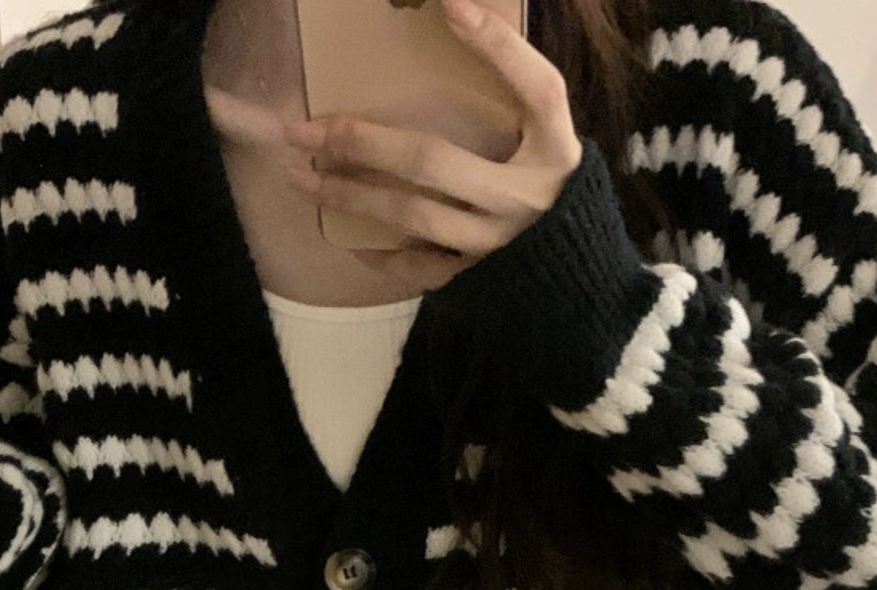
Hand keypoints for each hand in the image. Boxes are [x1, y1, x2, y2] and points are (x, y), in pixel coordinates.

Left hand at [282, 0, 582, 293]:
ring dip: (351, 197)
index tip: (451, 4)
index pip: (538, 90)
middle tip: (305, 130)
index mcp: (555, 149)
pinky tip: (346, 237)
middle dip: (362, 143)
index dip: (498, 48)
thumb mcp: (544, 134)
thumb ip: (512, 87)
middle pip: (433, 162)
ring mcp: (497, 241)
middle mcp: (525, 195)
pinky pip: (419, 267)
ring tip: (303, 179)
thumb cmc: (546, 183)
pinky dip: (380, 254)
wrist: (572, 271)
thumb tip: (453, 16)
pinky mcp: (478, 275)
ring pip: (413, 215)